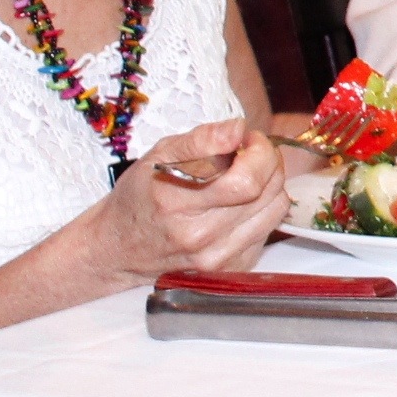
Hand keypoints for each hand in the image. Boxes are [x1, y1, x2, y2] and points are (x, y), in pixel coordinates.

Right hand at [92, 120, 289, 282]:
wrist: (120, 248)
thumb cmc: (141, 197)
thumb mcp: (158, 156)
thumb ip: (201, 140)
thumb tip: (238, 130)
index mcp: (178, 203)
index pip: (247, 179)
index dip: (259, 151)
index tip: (248, 140)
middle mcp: (199, 235)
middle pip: (267, 191)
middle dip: (267, 162)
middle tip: (249, 153)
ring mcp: (216, 256)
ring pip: (275, 208)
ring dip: (270, 184)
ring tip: (247, 175)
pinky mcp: (230, 267)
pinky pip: (269, 228)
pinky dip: (263, 209)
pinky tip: (240, 202)